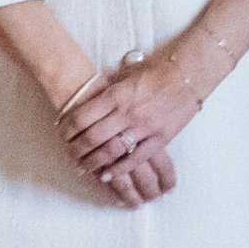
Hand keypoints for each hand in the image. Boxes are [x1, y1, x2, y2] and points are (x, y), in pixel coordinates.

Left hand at [57, 49, 201, 194]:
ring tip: (84, 167)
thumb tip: (87, 97)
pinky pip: (136, 159)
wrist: (188, 75)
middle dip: (76, 149)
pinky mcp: (160, 138)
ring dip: (94, 162)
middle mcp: (128, 112)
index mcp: (117, 94)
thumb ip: (108, 88)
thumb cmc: (156, 73)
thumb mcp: (126, 75)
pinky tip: (107, 175)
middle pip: (93, 137)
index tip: (61, 133)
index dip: (67, 128)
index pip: (82, 115)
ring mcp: (144, 127)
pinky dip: (119, 169)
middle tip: (69, 154)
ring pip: (112, 151)